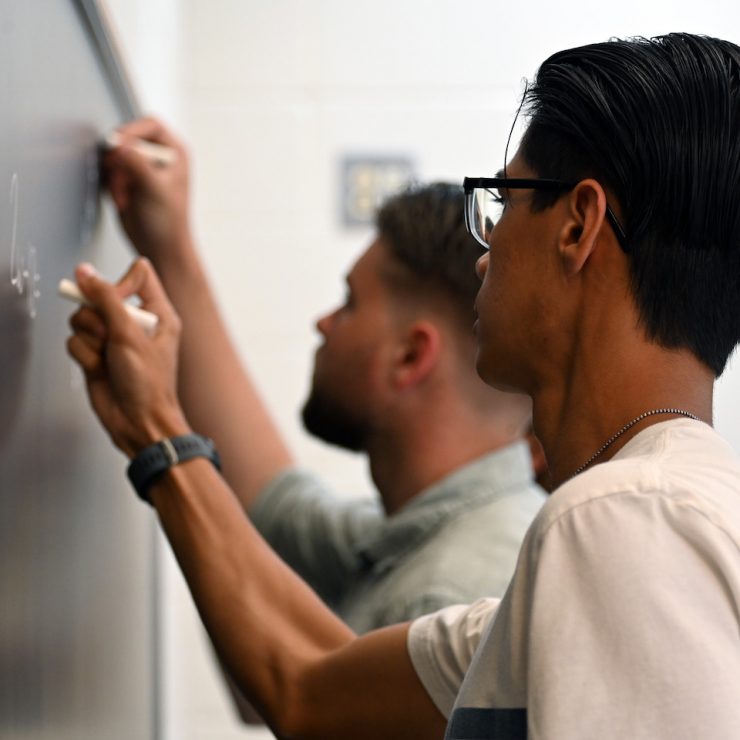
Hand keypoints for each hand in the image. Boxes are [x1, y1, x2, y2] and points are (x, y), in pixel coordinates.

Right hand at [66, 259, 189, 456]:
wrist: (139, 422)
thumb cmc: (150, 385)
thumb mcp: (129, 335)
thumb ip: (106, 299)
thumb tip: (86, 274)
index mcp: (158, 313)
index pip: (138, 274)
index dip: (121, 283)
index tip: (115, 300)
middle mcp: (136, 323)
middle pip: (100, 295)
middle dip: (98, 317)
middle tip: (109, 337)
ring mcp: (115, 339)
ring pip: (83, 318)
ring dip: (90, 339)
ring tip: (106, 357)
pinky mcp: (97, 354)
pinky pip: (75, 340)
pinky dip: (84, 355)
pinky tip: (100, 369)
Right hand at [103, 117, 192, 265]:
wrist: (159, 248)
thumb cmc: (167, 222)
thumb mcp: (154, 189)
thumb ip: (138, 164)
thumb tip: (119, 144)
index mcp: (176, 152)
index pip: (151, 125)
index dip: (131, 131)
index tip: (115, 143)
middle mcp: (160, 155)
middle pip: (127, 138)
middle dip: (120, 162)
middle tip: (124, 181)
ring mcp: (143, 166)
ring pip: (114, 155)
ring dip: (115, 176)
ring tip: (126, 196)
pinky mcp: (128, 179)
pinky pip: (109, 171)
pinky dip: (112, 185)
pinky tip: (123, 201)